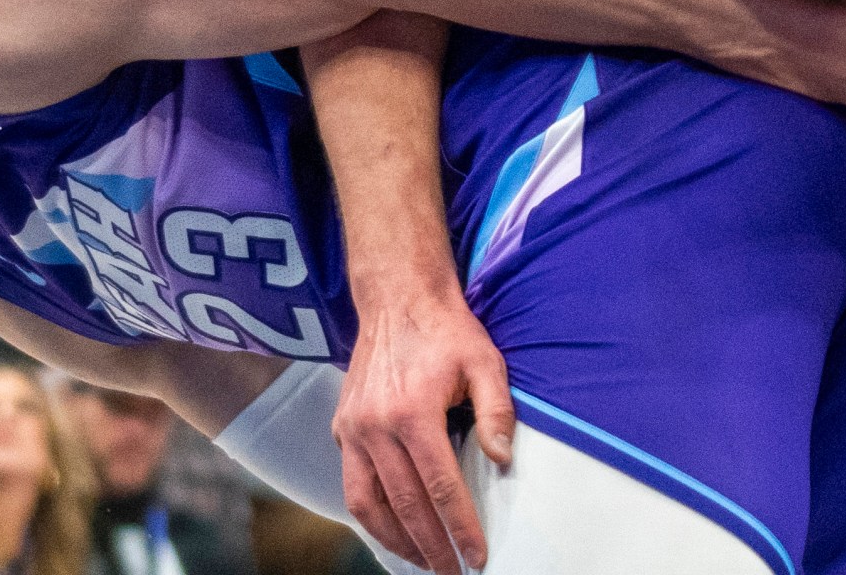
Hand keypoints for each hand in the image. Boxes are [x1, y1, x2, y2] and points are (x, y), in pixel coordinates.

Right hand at [333, 288, 511, 573]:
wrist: (396, 298)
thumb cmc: (446, 331)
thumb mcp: (485, 362)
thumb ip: (496, 412)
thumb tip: (502, 460)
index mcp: (412, 412)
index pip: (440, 488)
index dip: (460, 528)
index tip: (477, 556)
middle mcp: (376, 426)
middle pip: (406, 505)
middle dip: (431, 546)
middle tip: (453, 571)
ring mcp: (353, 429)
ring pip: (369, 504)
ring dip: (396, 540)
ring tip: (423, 560)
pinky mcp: (343, 428)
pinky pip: (353, 485)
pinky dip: (371, 515)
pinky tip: (393, 530)